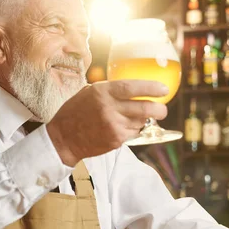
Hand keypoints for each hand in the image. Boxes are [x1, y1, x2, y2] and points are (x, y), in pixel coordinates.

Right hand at [46, 80, 168, 165]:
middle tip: (163, 110)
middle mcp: (109, 108)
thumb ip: (111, 90)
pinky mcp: (115, 140)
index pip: (132, 88)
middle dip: (159, 109)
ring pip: (140, 122)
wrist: (64, 137)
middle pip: (144, 108)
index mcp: (103, 92)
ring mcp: (113, 126)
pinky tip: (121, 127)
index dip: (151, 88)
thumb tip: (136, 88)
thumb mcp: (90, 92)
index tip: (164, 89)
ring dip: (142, 120)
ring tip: (130, 118)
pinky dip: (132, 130)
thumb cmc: (76, 112)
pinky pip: (133, 133)